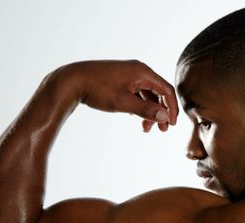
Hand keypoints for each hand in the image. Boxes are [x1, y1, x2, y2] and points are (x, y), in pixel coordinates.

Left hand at [59, 60, 178, 131]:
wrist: (72, 81)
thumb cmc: (97, 89)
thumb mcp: (123, 103)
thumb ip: (146, 110)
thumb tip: (165, 117)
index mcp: (142, 72)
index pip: (166, 89)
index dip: (172, 108)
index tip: (171, 125)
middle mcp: (138, 70)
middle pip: (158, 92)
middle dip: (161, 111)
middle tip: (162, 130)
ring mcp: (129, 74)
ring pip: (147, 94)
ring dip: (150, 111)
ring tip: (146, 128)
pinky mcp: (121, 80)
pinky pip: (137, 93)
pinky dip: (140, 106)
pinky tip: (135, 117)